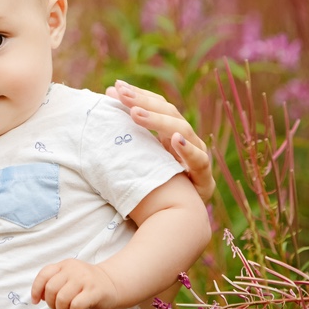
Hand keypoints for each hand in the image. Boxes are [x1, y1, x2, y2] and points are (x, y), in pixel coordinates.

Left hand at [31, 259, 122, 308]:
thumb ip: (54, 283)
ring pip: (62, 299)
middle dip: (52, 303)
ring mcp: (84, 279)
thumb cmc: (86, 284)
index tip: (36, 301)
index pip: (44, 275)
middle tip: (60, 308)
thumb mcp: (68, 278)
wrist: (112, 283)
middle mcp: (73, 270)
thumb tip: (38, 297)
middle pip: (51, 289)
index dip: (36, 289)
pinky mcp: (94, 291)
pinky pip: (76, 306)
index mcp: (64, 265)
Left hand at [107, 80, 214, 201]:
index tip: (116, 87)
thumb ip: (129, 139)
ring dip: (158, 121)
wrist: (178, 221)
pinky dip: (188, 150)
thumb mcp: (141, 160)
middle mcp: (187, 140)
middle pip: (169, 113)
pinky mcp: (204, 179)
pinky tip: (175, 141)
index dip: (139, 95)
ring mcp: (198, 157)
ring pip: (182, 131)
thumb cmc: (156, 187)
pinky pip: (199, 161)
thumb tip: (103, 110)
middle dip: (144, 101)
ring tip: (136, 113)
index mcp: (171, 133)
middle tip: (121, 94)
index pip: (157, 106)